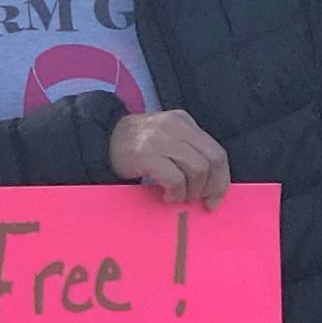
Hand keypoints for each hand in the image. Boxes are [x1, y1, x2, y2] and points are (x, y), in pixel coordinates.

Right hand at [107, 109, 229, 210]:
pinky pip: (175, 178)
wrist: (100, 139)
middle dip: (211, 187)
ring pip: (197, 169)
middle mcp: (175, 126)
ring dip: (191, 191)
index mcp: (184, 122)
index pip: (217, 152)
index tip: (215, 198)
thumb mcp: (166, 138)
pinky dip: (175, 193)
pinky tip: (166, 195)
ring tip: (177, 196)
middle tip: (198, 201)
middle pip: (212, 160)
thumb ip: (188, 152)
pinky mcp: (146, 154)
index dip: (221, 179)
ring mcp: (160, 139)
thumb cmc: (136, 146)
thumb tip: (212, 185)